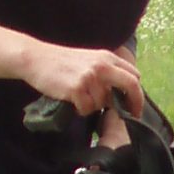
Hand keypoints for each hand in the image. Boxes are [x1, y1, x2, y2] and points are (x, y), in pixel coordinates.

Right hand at [21, 41, 143, 120]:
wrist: (36, 58)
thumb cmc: (61, 63)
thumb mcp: (89, 61)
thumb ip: (106, 73)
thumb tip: (121, 95)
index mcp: (107, 58)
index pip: (133, 75)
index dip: (137, 93)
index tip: (135, 106)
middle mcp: (102, 66)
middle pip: (131, 85)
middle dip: (134, 103)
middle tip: (131, 115)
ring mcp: (90, 77)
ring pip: (103, 103)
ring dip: (93, 106)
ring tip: (79, 97)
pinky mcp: (77, 88)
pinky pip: (87, 109)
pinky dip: (80, 110)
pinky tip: (71, 100)